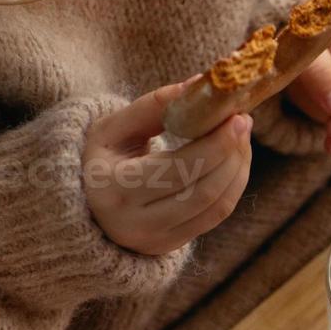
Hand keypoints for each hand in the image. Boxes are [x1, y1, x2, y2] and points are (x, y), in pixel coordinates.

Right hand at [84, 79, 252, 255]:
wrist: (87, 207)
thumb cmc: (100, 159)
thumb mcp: (112, 128)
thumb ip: (153, 106)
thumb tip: (198, 85)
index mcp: (115, 190)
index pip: (178, 169)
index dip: (215, 145)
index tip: (236, 117)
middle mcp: (136, 223)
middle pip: (204, 190)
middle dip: (232, 154)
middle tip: (243, 121)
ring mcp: (157, 239)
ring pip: (217, 206)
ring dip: (238, 169)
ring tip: (241, 138)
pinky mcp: (174, 244)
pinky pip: (216, 215)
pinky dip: (233, 185)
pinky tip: (234, 160)